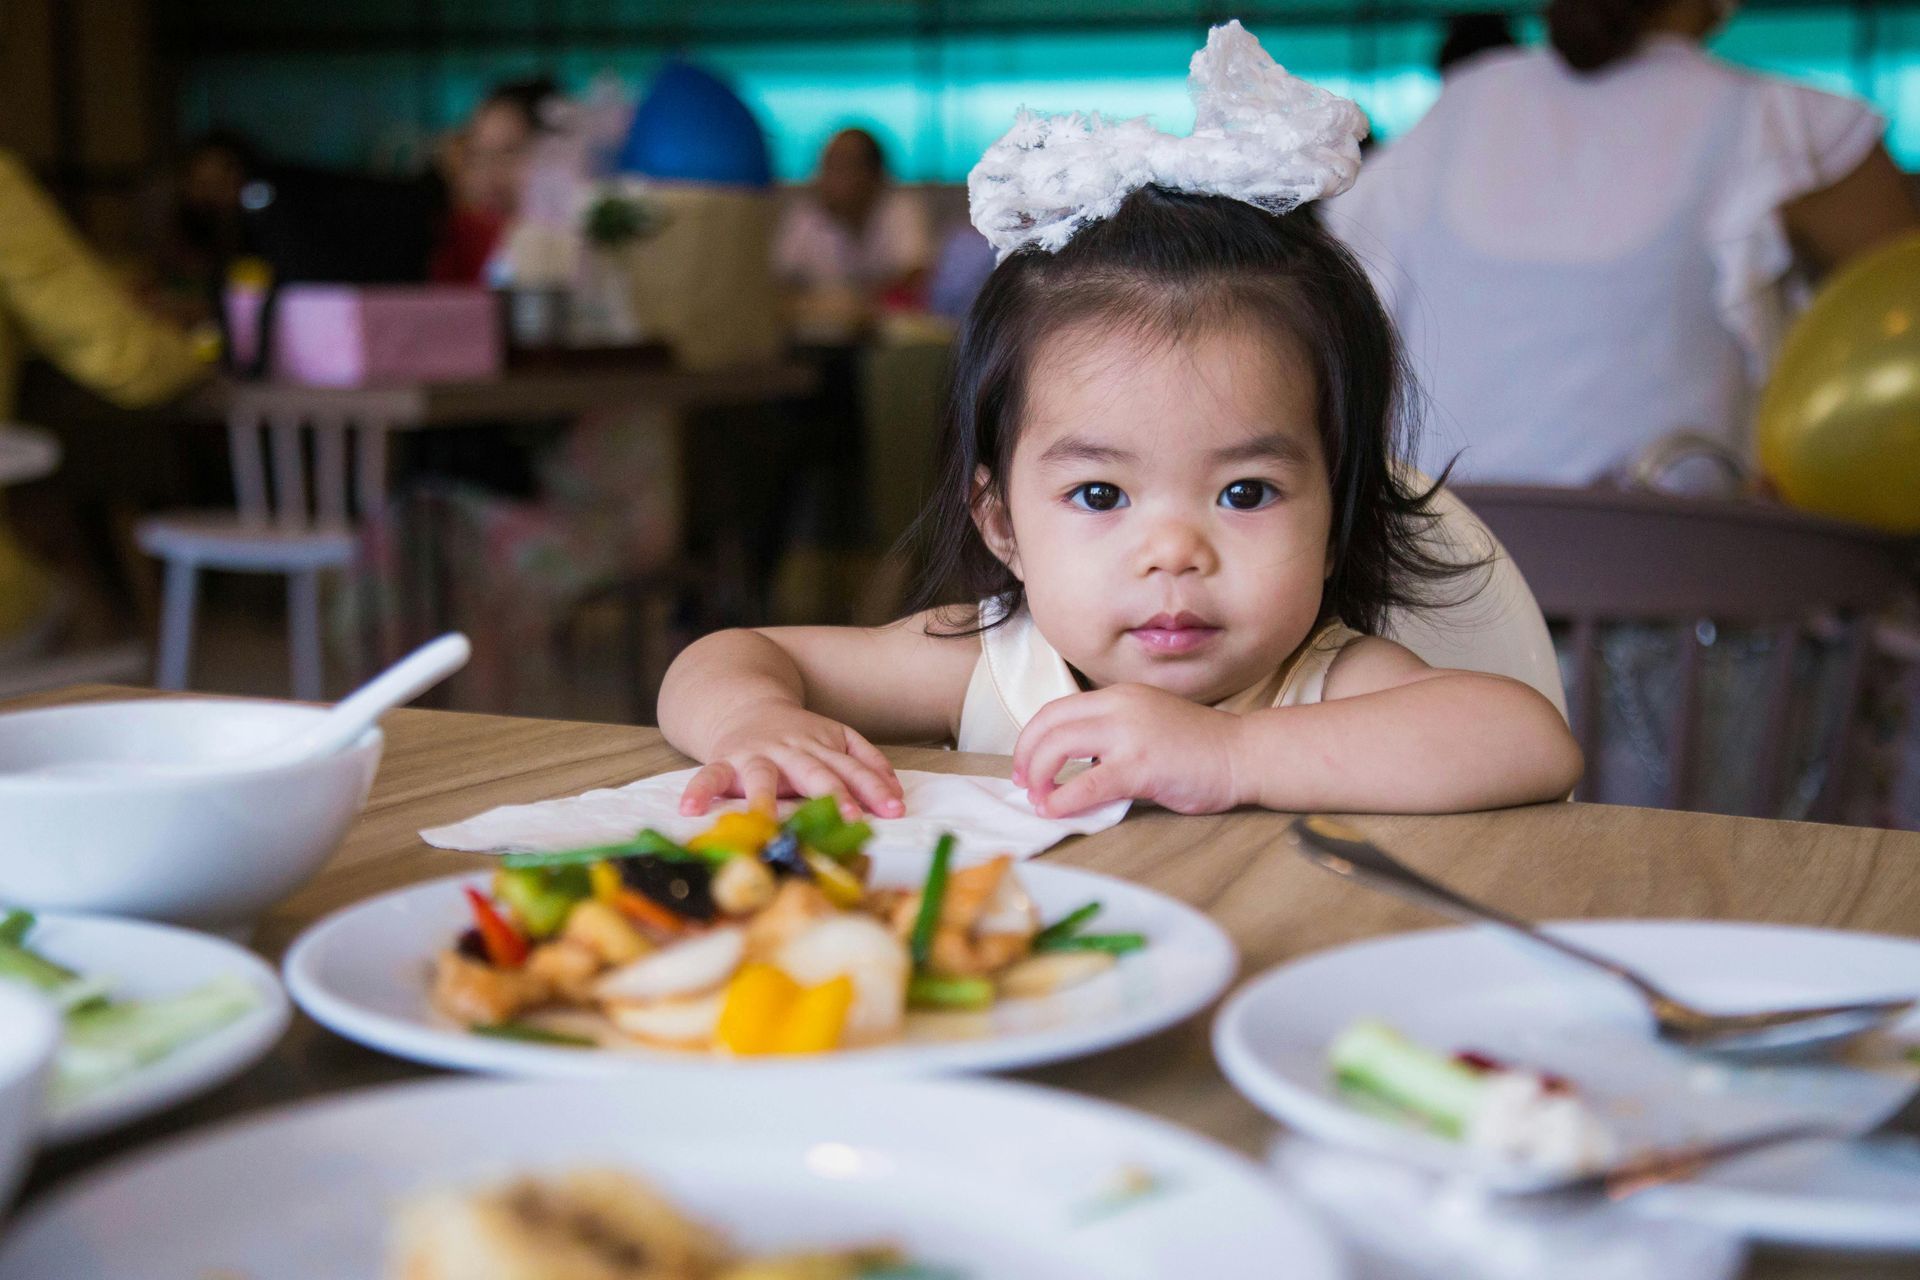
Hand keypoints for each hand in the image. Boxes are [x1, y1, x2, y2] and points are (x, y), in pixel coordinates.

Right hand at [680, 702, 903, 819]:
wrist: (743, 702)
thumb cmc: (796, 733)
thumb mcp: (837, 737)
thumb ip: (867, 762)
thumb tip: (897, 795)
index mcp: (821, 746)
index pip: (852, 768)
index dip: (872, 788)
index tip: (891, 810)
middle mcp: (790, 750)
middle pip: (814, 772)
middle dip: (832, 794)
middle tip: (848, 817)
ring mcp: (755, 755)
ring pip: (762, 776)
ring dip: (764, 799)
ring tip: (765, 822)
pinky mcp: (724, 761)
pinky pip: (709, 776)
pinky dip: (699, 791)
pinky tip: (690, 809)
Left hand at [1011, 684, 1246, 817]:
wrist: (1242, 755)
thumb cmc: (1198, 749)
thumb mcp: (1145, 726)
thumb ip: (1110, 738)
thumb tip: (1070, 767)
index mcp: (1118, 696)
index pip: (1056, 709)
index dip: (1031, 738)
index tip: (1025, 764)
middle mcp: (1119, 706)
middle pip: (1050, 724)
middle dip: (1026, 756)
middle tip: (1024, 784)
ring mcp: (1129, 734)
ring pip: (1059, 747)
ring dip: (1039, 775)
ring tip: (1039, 798)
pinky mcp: (1140, 765)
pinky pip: (1088, 782)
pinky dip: (1063, 799)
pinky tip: (1055, 810)